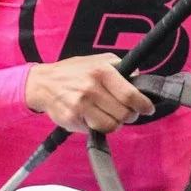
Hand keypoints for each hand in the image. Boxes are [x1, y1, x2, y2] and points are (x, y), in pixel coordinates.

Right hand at [25, 55, 154, 133]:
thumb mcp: (97, 61)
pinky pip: (95, 130)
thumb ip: (120, 68)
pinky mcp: (72, 120)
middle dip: (129, 115)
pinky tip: (92, 116)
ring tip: (109, 115)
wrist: (42, 83)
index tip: (147, 108)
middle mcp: (91, 88)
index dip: (143, 105)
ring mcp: (80, 106)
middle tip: (126, 112)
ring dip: (115, 123)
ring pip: (112, 126)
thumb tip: (139, 79)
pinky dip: (98, 126)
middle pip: (124, 114)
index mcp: (101, 72)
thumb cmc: (73, 72)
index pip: (130, 95)